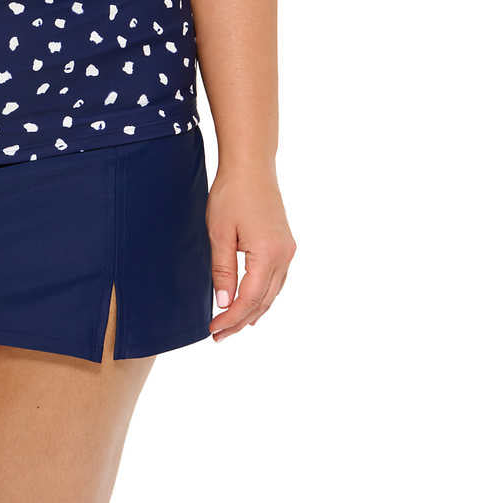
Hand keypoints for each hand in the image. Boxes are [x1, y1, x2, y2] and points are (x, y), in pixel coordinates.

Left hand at [206, 162, 295, 341]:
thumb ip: (223, 270)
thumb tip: (224, 304)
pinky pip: (276, 279)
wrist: (251, 166)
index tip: (213, 330)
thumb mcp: (219, 232)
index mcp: (268, 254)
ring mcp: (287, 250)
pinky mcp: (285, 244)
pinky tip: (252, 303)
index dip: (231, 318)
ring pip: (272, 292)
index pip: (249, 298)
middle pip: (263, 300)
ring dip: (253, 311)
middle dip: (240, 320)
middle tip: (219, 336)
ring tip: (232, 326)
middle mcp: (284, 256)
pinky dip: (263, 295)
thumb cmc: (232, 194)